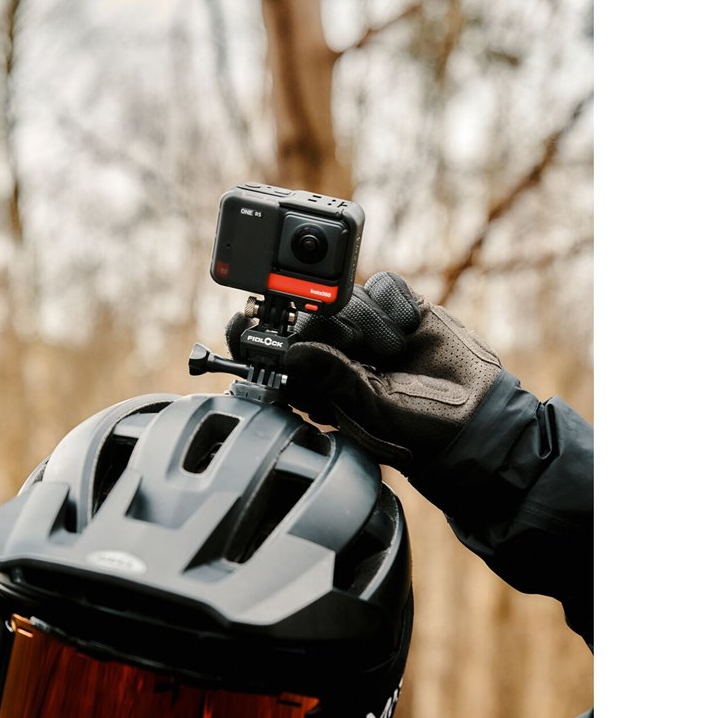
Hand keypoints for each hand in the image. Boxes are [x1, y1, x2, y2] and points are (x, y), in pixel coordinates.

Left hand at [228, 272, 502, 473]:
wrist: (476, 419)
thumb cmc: (419, 431)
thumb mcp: (371, 410)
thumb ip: (332, 379)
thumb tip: (291, 350)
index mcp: (318, 384)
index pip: (275, 352)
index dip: (256, 335)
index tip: (242, 322)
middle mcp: (337, 354)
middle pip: (308, 315)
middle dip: (329, 325)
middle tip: (359, 349)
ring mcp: (367, 330)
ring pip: (346, 297)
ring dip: (369, 319)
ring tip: (395, 351)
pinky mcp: (399, 310)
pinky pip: (383, 286)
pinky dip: (395, 303)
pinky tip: (410, 329)